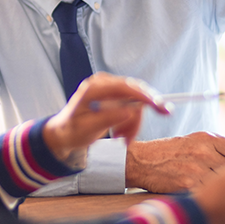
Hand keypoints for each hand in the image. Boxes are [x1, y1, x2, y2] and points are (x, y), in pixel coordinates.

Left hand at [43, 73, 170, 161]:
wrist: (64, 133)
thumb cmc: (72, 130)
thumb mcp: (88, 128)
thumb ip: (108, 118)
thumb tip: (129, 111)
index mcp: (93, 88)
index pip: (124, 86)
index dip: (144, 94)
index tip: (159, 104)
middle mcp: (103, 83)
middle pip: (135, 93)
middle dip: (141, 114)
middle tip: (149, 126)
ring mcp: (109, 89)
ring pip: (136, 103)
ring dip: (133, 124)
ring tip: (122, 140)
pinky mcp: (114, 97)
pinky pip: (132, 108)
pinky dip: (130, 123)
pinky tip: (120, 134)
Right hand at [124, 133, 224, 192]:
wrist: (140, 161)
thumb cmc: (167, 152)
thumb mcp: (192, 141)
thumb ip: (215, 148)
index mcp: (207, 138)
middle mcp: (204, 151)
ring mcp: (197, 169)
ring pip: (224, 183)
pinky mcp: (188, 185)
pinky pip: (209, 194)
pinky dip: (210, 197)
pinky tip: (208, 199)